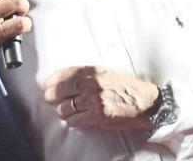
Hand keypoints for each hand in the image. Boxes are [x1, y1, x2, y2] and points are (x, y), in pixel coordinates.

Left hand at [42, 66, 157, 130]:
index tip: (46, 85)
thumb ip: (86, 74)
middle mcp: (91, 83)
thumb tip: (64, 80)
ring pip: (64, 107)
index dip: (52, 81)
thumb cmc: (126, 87)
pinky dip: (72, 121)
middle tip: (51, 100)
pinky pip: (75, 119)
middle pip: (59, 91)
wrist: (145, 101)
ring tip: (66, 111)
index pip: (64, 73)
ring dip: (62, 111)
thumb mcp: (106, 72)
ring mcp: (94, 99)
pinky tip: (74, 119)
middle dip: (51, 97)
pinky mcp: (98, 115)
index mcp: (92, 70)